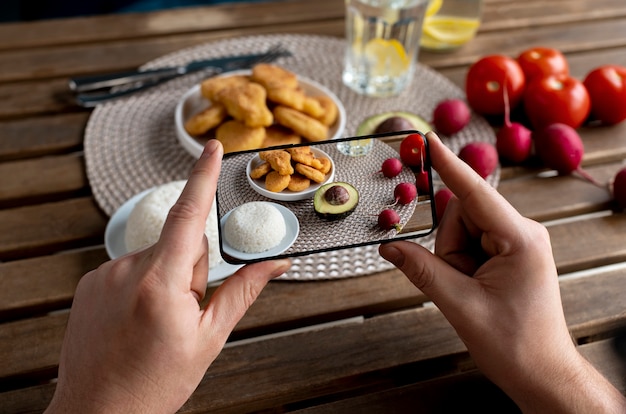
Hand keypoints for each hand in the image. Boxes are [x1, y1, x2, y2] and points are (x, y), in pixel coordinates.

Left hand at [46, 140, 290, 413]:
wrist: (98, 412)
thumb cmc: (154, 383)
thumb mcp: (208, 339)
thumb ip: (242, 292)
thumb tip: (275, 264)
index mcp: (161, 284)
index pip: (188, 216)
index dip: (203, 177)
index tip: (212, 148)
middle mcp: (126, 271)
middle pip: (179, 245)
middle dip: (191, 269)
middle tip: (184, 312)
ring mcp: (103, 276)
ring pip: (155, 256)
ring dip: (166, 278)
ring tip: (156, 321)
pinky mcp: (89, 283)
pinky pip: (130, 267)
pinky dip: (142, 283)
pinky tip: (137, 318)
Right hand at [380, 132, 625, 412]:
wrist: (541, 373)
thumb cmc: (515, 344)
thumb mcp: (460, 305)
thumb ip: (422, 270)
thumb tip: (389, 247)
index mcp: (520, 239)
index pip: (475, 193)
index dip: (449, 166)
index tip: (430, 141)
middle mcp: (522, 233)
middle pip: (462, 214)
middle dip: (448, 246)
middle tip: (457, 282)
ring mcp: (517, 242)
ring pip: (463, 230)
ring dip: (454, 257)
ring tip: (469, 290)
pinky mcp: (510, 253)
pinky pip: (471, 242)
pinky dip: (461, 261)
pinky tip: (472, 286)